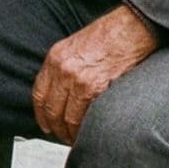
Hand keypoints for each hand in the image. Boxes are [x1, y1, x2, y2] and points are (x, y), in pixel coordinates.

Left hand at [30, 4, 161, 143]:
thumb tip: (60, 93)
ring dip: (70, 133)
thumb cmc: (108, 36)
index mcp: (55, 58)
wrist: (129, 29)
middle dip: (56, 128)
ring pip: (67, 117)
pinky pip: (85, 117)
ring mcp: (78, 80)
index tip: (45, 125)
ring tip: (76, 139)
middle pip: (51, 109)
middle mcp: (62, 70)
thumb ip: (63, 67)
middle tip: (62, 136)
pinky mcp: (95, 88)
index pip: (39, 94)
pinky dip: (85, 129)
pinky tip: (88, 132)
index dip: (40, 114)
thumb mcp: (74, 46)